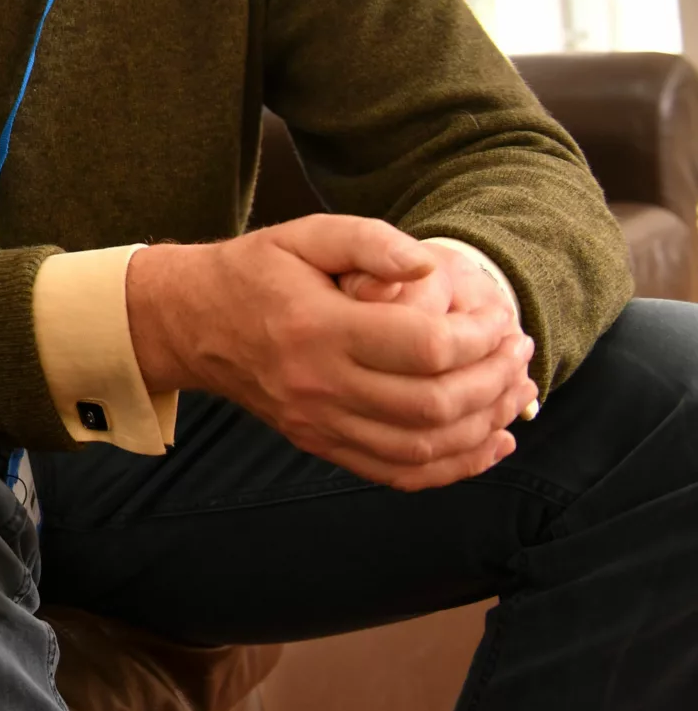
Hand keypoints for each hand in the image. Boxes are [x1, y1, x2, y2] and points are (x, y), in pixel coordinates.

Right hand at [126, 215, 536, 491]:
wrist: (191, 324)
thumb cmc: (255, 272)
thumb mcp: (304, 235)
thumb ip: (369, 241)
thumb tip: (429, 267)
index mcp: (318, 327)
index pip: (425, 347)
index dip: (481, 336)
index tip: (501, 318)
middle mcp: (318, 384)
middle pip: (433, 403)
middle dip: (495, 380)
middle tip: (519, 350)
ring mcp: (318, 423)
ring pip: (424, 447)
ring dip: (485, 423)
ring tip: (513, 389)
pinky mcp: (320, 445)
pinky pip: (399, 474)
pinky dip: (455, 467)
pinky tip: (492, 443)